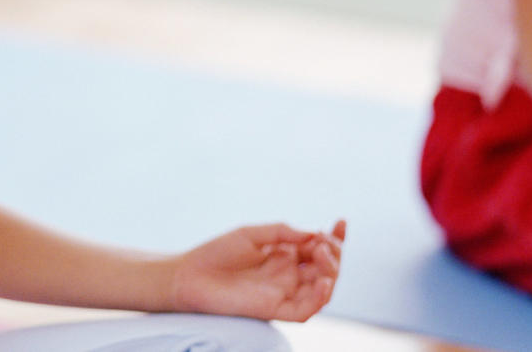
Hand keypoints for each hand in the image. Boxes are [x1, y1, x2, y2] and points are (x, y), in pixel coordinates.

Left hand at [170, 220, 345, 322]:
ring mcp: (284, 293)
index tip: (342, 222)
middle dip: (333, 253)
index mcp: (286, 256)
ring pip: (321, 290)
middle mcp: (289, 275)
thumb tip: (315, 233)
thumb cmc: (218, 253)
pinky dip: (318, 298)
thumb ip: (283, 232)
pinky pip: (305, 310)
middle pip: (325, 269)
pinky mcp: (275, 309)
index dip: (335, 238)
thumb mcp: (252, 234)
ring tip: (322, 254)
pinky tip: (322, 282)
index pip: (319, 249)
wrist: (190, 274)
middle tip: (324, 241)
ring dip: (330, 273)